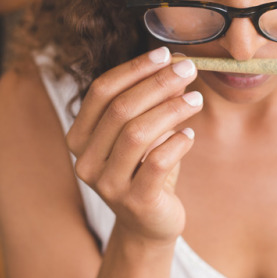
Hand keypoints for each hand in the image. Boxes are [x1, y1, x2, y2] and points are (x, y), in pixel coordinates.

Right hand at [66, 47, 202, 243]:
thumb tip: (175, 62)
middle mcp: (86, 161)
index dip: (133, 69)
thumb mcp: (143, 132)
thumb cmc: (145, 169)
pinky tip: (191, 134)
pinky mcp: (136, 202)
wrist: (150, 224)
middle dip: (157, 83)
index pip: (101, 91)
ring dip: (171, 110)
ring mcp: (108, 184)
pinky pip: (157, 162)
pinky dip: (178, 142)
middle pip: (120, 109)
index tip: (164, 53)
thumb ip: (150, 100)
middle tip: (188, 69)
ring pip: (138, 134)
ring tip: (196, 98)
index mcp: (80, 137)